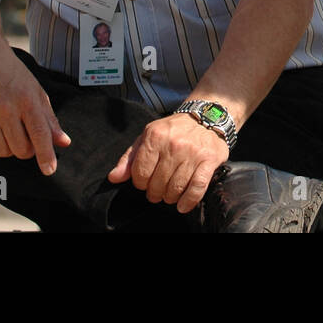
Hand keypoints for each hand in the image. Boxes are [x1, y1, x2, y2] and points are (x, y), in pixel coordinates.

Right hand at [0, 49, 70, 175]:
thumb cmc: (15, 77)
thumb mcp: (38, 93)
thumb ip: (50, 120)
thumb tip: (64, 143)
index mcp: (27, 100)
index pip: (39, 133)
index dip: (45, 154)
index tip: (49, 170)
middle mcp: (6, 108)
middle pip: (20, 148)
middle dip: (27, 150)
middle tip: (26, 137)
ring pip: (2, 151)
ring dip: (10, 150)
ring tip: (11, 134)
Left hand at [107, 113, 229, 213]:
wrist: (206, 117)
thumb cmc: (173, 131)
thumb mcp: (147, 137)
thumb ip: (129, 158)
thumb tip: (114, 177)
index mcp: (155, 136)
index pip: (140, 173)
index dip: (141, 183)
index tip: (146, 181)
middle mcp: (174, 144)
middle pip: (157, 184)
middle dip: (155, 192)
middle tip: (158, 190)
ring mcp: (193, 153)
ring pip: (175, 188)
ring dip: (170, 197)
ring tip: (170, 194)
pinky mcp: (209, 160)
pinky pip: (197, 188)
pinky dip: (188, 200)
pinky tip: (183, 205)